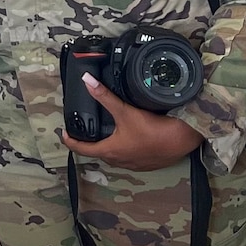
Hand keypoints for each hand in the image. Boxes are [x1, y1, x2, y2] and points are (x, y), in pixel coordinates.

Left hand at [59, 72, 204, 170]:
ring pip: (115, 156)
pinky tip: (130, 139)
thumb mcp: (124, 111)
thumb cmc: (152, 129)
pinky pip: (130, 158)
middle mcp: (119, 161)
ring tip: (106, 133)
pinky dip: (125, 149)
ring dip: (108, 147)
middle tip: (86, 130)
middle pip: (98, 153)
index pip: (82, 149)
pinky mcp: (147, 164)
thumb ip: (104, 96)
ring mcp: (134, 164)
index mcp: (110, 151)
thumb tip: (87, 81)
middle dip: (90, 143)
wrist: (181, 140)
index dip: (70, 141)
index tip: (64, 134)